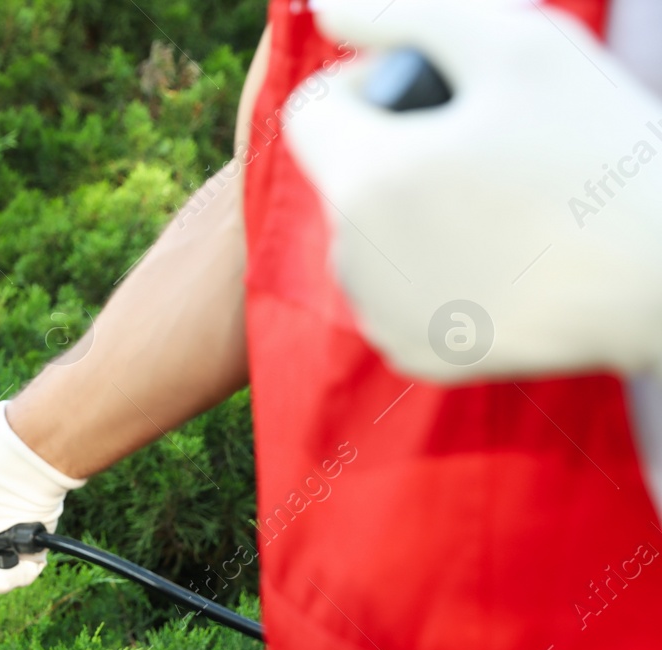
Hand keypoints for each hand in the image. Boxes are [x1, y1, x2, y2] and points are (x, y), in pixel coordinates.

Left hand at [283, 0, 661, 382]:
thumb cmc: (600, 149)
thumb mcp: (514, 45)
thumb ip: (402, 15)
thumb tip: (325, 8)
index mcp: (365, 179)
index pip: (311, 110)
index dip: (369, 84)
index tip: (440, 93)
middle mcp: (354, 258)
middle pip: (344, 174)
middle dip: (395, 149)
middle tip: (489, 148)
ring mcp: (382, 314)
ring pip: (368, 235)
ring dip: (412, 208)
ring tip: (500, 202)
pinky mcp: (414, 353)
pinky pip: (396, 291)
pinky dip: (433, 268)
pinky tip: (501, 255)